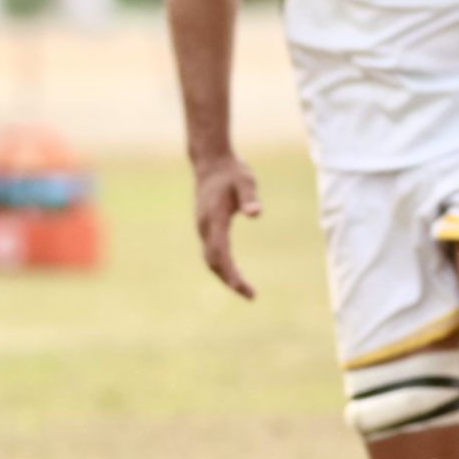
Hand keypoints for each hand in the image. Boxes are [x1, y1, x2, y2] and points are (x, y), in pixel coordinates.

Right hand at [192, 153, 260, 298]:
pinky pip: (211, 253)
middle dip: (229, 280)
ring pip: (210, 260)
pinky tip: (234, 274)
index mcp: (214, 219)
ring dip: (225, 276)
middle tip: (250, 295)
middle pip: (213, 262)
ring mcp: (203, 228)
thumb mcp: (245, 181)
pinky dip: (222, 267)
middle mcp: (205, 227)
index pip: (219, 252)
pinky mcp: (206, 228)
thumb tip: (255, 214)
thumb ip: (250, 197)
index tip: (242, 288)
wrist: (211, 164)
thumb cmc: (232, 172)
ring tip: (245, 290)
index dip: (229, 272)